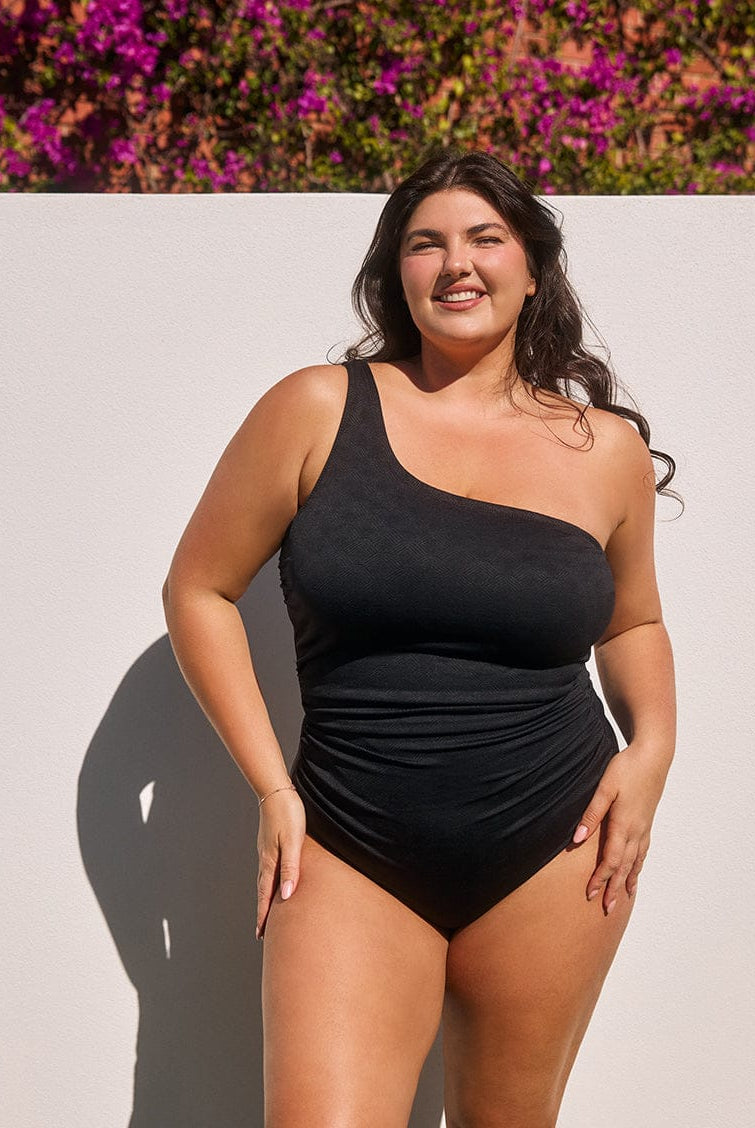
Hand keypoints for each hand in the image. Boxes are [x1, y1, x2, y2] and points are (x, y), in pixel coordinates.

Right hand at [256, 788, 305, 939]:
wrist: (276, 790)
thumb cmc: (288, 814)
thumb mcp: (293, 842)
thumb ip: (291, 868)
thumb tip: (285, 896)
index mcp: (270, 861)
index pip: (265, 895)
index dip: (264, 915)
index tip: (260, 934)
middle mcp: (265, 859)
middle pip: (262, 891)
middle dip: (262, 911)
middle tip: (261, 931)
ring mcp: (266, 850)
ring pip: (265, 880)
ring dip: (265, 897)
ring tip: (267, 910)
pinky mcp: (270, 842)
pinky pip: (269, 869)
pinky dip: (269, 882)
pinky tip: (274, 881)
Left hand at [572, 742, 671, 913]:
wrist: (653, 756)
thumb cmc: (626, 768)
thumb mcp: (604, 788)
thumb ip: (591, 814)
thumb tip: (577, 840)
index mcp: (623, 824)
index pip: (610, 860)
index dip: (599, 879)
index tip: (589, 894)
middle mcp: (636, 831)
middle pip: (624, 867)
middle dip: (614, 888)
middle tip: (607, 908)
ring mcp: (644, 827)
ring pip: (636, 861)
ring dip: (628, 880)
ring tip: (624, 898)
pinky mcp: (647, 821)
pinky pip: (643, 851)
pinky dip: (639, 865)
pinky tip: (636, 871)